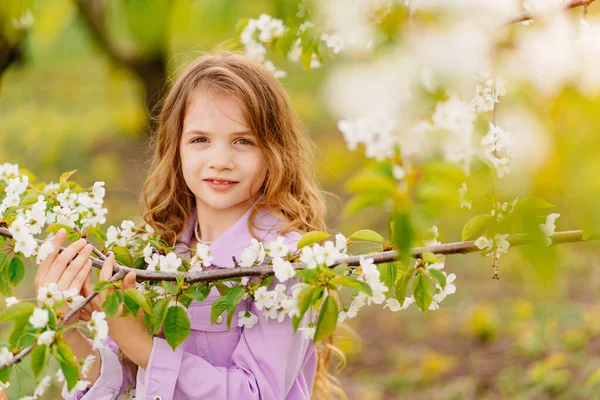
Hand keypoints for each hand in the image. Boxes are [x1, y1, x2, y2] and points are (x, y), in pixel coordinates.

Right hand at [35, 229, 93, 326]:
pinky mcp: (69, 299)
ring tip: (88, 248)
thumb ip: (57, 271)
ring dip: (81, 256)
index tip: (63, 231)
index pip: (47, 257)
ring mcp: (57, 293)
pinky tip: (90, 262)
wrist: (62, 326)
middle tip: (83, 240)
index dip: (55, 243)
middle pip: (60, 261)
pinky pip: (78, 280)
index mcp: (40, 280)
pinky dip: (84, 270)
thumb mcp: (53, 286)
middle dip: (72, 248)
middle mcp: (46, 286)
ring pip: (70, 269)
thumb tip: (66, 250)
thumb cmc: (59, 302)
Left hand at [83, 252, 153, 368]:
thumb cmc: (136, 323)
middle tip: (87, 257)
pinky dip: (79, 295)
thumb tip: (130, 273)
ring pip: (82, 295)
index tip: (110, 254)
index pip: (106, 280)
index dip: (108, 266)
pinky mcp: (93, 318)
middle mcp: (98, 307)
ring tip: (80, 269)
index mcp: (109, 303)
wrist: (133, 342)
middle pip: (88, 286)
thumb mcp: (136, 304)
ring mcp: (94, 313)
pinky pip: (82, 305)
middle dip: (87, 271)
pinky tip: (77, 288)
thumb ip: (130, 288)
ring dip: (81, 282)